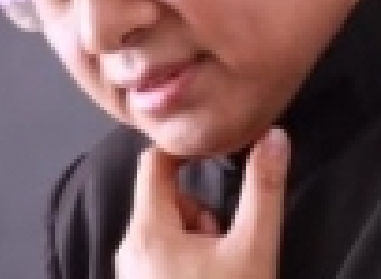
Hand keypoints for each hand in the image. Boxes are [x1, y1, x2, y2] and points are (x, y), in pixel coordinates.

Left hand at [115, 127, 289, 278]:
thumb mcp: (253, 251)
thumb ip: (262, 191)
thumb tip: (274, 138)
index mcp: (147, 231)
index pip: (153, 161)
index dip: (184, 149)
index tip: (213, 153)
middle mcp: (129, 249)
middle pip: (163, 196)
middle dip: (198, 206)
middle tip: (224, 236)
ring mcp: (131, 274)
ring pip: (164, 226)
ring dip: (195, 233)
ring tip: (221, 265)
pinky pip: (159, 254)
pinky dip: (185, 257)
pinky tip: (209, 277)